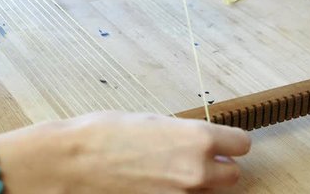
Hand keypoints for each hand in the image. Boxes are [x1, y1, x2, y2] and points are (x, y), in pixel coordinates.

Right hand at [0, 111, 250, 193]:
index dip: (228, 142)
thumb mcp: (147, 122)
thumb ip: (180, 134)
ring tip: (167, 175)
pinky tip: (153, 187)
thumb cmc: (100, 136)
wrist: (68, 164)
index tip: (221, 143)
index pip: (241, 144)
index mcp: (197, 140)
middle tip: (191, 160)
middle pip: (232, 175)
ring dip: (197, 185)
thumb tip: (193, 141)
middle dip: (216, 167)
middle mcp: (197, 173)